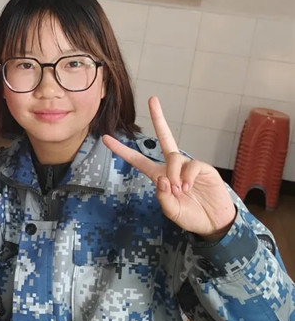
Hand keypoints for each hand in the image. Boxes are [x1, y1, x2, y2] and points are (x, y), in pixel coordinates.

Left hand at [102, 96, 236, 240]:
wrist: (214, 222)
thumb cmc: (191, 216)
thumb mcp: (171, 211)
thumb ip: (163, 197)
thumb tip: (163, 179)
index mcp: (159, 176)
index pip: (138, 160)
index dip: (121, 150)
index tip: (105, 138)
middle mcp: (173, 167)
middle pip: (164, 137)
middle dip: (159, 117)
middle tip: (152, 99)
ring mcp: (188, 166)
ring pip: (174, 157)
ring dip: (174, 174)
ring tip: (181, 191)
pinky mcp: (204, 168)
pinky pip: (192, 165)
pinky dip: (188, 176)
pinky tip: (189, 187)